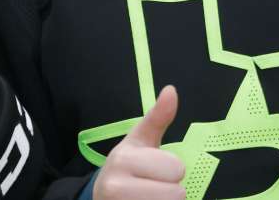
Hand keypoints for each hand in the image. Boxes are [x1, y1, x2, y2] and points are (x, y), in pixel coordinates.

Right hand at [93, 85, 185, 199]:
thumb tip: (171, 89)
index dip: (171, 169)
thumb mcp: (140, 141)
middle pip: (177, 193)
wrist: (101, 196)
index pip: (176, 168)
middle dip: (171, 189)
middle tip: (152, 185)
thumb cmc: (128, 166)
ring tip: (148, 197)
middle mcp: (116, 186)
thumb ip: (157, 117)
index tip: (154, 168)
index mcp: (123, 158)